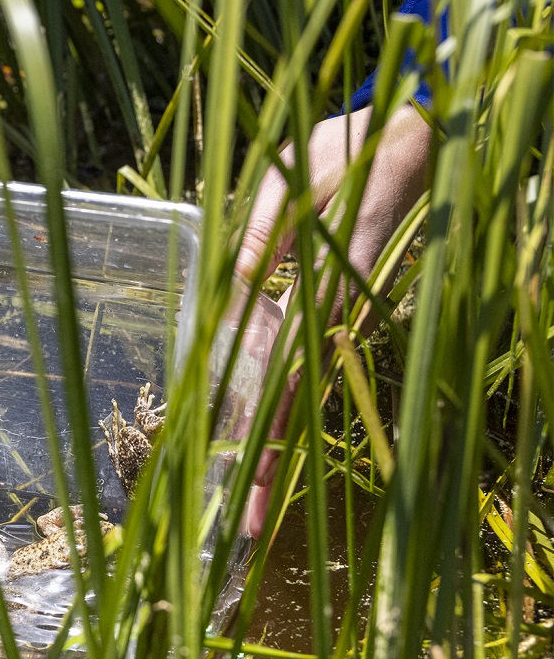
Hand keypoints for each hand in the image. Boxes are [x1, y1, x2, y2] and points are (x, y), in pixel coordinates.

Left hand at [237, 104, 431, 536]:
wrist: (421, 133)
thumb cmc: (351, 147)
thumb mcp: (298, 174)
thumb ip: (266, 231)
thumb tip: (237, 285)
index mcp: (331, 286)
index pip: (289, 372)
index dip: (268, 426)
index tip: (249, 477)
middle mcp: (341, 314)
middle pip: (297, 400)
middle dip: (269, 464)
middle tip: (246, 525)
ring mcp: (346, 315)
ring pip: (305, 394)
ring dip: (277, 448)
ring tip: (251, 506)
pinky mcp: (346, 308)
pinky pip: (312, 367)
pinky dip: (287, 408)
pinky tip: (262, 446)